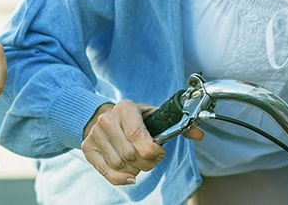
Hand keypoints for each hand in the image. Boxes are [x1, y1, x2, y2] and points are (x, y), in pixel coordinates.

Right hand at [81, 100, 201, 184]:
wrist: (101, 116)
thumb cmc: (132, 119)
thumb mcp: (153, 116)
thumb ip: (177, 126)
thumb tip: (199, 135)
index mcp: (125, 109)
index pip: (138, 135)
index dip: (153, 151)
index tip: (159, 152)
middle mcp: (107, 120)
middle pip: (130, 154)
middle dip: (147, 163)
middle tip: (151, 160)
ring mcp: (95, 135)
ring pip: (120, 165)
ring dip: (136, 170)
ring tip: (139, 164)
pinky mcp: (88, 148)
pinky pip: (107, 172)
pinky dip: (121, 179)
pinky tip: (131, 177)